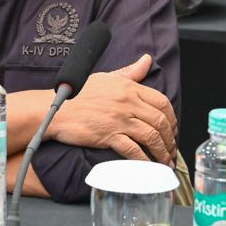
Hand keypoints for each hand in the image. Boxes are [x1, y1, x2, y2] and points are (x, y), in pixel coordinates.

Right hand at [50, 54, 177, 163]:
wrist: (53, 110)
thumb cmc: (76, 95)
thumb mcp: (105, 78)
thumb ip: (129, 72)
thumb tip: (147, 60)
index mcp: (128, 87)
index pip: (162, 102)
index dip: (172, 118)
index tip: (172, 129)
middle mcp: (126, 103)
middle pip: (161, 122)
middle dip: (171, 138)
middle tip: (171, 148)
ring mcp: (118, 120)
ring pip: (152, 137)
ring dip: (162, 152)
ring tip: (164, 160)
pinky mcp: (109, 135)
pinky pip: (134, 150)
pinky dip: (145, 160)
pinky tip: (149, 166)